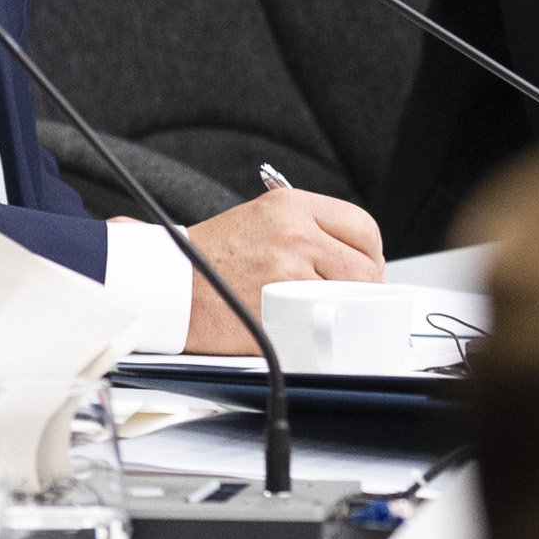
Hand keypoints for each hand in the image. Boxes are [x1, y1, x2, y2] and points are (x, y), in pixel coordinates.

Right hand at [179, 185, 386, 352]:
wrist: (167, 283)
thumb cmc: (208, 257)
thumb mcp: (262, 219)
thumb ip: (309, 230)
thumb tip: (352, 257)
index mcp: (292, 207)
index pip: (363, 229)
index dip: (370, 254)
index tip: (364, 268)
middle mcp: (294, 236)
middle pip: (364, 267)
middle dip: (365, 288)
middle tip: (352, 298)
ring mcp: (288, 275)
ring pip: (349, 298)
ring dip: (344, 310)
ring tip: (326, 312)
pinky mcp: (279, 313)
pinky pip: (321, 324)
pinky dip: (320, 331)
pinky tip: (306, 327)